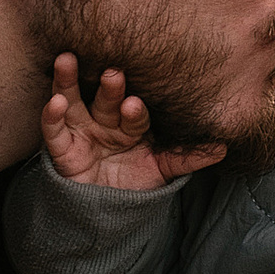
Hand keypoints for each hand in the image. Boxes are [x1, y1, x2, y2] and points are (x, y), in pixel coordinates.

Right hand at [41, 53, 225, 191]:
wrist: (108, 214)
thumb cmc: (136, 184)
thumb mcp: (163, 171)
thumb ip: (188, 158)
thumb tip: (224, 147)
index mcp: (133, 124)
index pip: (137, 113)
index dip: (136, 111)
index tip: (136, 105)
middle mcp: (107, 121)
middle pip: (106, 99)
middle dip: (110, 87)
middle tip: (114, 73)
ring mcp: (83, 131)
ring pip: (74, 101)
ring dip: (69, 81)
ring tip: (67, 59)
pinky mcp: (62, 148)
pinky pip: (53, 130)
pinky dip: (50, 116)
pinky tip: (53, 102)